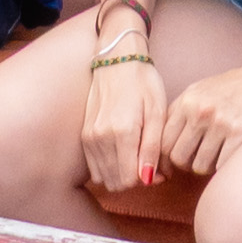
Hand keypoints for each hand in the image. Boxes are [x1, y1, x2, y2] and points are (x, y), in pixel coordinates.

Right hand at [81, 45, 166, 192]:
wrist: (117, 60)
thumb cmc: (143, 83)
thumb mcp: (157, 112)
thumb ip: (152, 148)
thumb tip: (149, 179)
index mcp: (123, 132)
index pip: (130, 180)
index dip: (147, 180)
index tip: (158, 169)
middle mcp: (101, 138)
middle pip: (117, 182)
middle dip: (135, 180)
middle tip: (149, 164)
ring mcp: (89, 137)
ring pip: (104, 178)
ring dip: (121, 175)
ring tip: (136, 158)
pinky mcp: (84, 136)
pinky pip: (94, 168)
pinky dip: (108, 169)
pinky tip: (122, 155)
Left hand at [159, 50, 241, 173]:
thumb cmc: (235, 87)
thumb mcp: (201, 91)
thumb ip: (181, 113)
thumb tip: (161, 146)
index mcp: (187, 100)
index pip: (163, 141)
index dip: (166, 157)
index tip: (175, 163)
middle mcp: (200, 111)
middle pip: (178, 157)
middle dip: (187, 164)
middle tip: (199, 159)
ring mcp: (220, 123)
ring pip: (199, 165)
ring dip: (208, 166)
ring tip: (217, 155)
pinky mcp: (240, 133)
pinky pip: (221, 166)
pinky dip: (224, 166)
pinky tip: (230, 154)